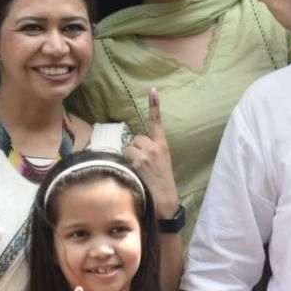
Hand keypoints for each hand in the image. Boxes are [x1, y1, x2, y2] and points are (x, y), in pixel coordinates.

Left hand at [123, 88, 178, 218]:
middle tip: (142, 164)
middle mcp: (155, 146)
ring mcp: (146, 153)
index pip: (157, 122)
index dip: (154, 105)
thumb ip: (151, 152)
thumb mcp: (162, 164)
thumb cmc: (162, 184)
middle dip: (135, 149)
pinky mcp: (137, 161)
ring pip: (128, 147)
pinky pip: (125, 156)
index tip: (153, 90)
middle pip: (135, 138)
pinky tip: (135, 172)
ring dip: (130, 157)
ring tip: (139, 170)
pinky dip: (127, 163)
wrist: (165, 200)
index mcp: (163, 145)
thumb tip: (134, 148)